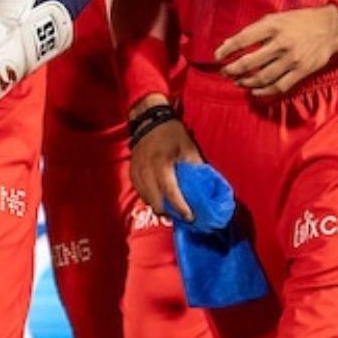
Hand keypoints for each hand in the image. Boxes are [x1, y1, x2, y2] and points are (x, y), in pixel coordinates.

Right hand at [127, 102, 204, 224]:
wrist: (149, 120)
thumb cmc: (171, 133)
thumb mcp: (188, 146)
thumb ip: (195, 166)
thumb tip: (206, 184)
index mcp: (162, 165)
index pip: (171, 193)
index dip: (181, 208)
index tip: (190, 217)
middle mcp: (147, 171)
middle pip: (156, 201)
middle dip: (169, 212)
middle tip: (181, 215)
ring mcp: (137, 173)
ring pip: (146, 199)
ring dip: (159, 206)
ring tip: (171, 209)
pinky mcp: (132, 173)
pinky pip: (140, 192)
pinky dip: (150, 198)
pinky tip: (159, 198)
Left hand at [217, 5, 337, 99]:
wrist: (330, 27)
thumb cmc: (300, 21)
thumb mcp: (277, 18)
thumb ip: (256, 30)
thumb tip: (231, 44)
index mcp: (272, 26)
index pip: (242, 40)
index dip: (226, 50)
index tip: (218, 56)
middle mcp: (281, 42)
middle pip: (249, 62)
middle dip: (232, 69)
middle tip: (225, 71)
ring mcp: (292, 59)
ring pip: (262, 77)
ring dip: (246, 82)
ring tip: (238, 81)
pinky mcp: (301, 71)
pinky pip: (279, 86)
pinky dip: (264, 91)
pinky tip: (254, 91)